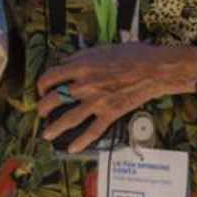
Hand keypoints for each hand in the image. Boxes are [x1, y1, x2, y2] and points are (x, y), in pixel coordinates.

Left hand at [37, 43, 193, 152]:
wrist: (154, 69)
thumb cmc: (132, 55)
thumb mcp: (102, 48)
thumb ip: (81, 56)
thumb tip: (66, 63)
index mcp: (81, 67)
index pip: (50, 76)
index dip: (41, 84)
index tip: (42, 89)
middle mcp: (84, 85)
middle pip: (53, 99)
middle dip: (43, 107)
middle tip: (42, 112)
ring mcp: (97, 101)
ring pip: (68, 119)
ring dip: (54, 128)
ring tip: (46, 134)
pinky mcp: (110, 113)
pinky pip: (92, 131)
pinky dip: (81, 141)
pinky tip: (72, 148)